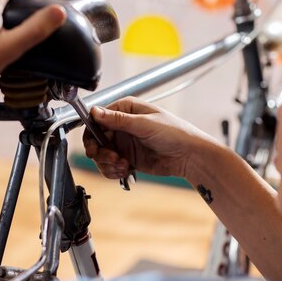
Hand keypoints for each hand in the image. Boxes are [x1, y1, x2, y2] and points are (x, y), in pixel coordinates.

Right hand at [83, 97, 218, 178]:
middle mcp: (122, 125)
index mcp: (125, 109)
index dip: (92, 133)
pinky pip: (111, 167)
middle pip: (96, 140)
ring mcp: (124, 143)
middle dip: (100, 152)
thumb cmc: (175, 132)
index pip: (97, 119)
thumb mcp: (144, 124)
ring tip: (123, 166)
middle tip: (111, 158)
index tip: (94, 146)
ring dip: (108, 164)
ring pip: (101, 155)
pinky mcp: (127, 158)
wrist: (189, 156)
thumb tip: (96, 111)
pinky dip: (114, 171)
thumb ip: (118, 119)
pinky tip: (126, 171)